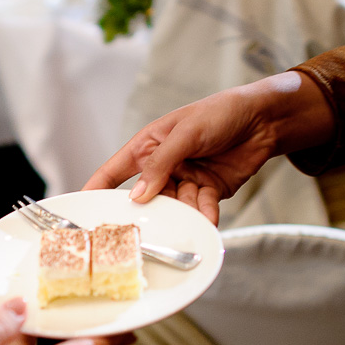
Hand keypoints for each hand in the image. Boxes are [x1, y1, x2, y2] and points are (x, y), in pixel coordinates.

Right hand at [84, 71, 335, 223]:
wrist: (263, 120)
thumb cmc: (219, 113)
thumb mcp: (185, 133)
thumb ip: (161, 164)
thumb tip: (138, 196)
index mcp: (149, 145)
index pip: (115, 171)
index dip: (97, 189)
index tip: (81, 209)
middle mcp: (163, 166)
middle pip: (146, 197)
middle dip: (147, 212)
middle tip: (142, 231)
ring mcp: (185, 180)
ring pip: (175, 206)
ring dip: (182, 213)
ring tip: (189, 217)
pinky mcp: (208, 191)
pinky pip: (200, 208)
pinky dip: (203, 214)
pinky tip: (208, 217)